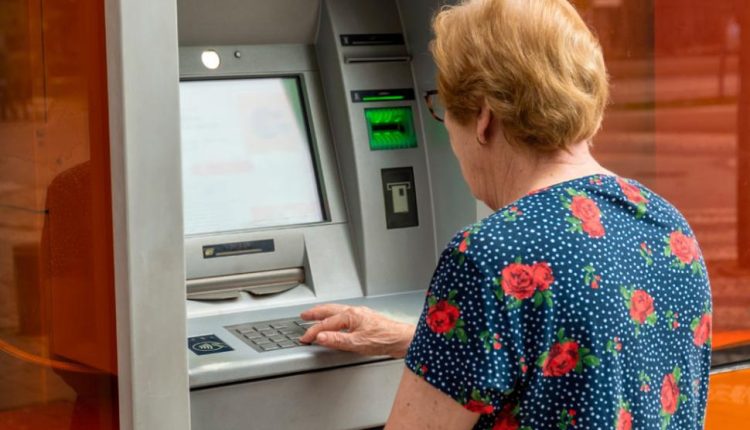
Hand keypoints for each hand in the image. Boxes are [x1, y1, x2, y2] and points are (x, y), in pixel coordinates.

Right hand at [299, 304, 415, 357]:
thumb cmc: (384, 339)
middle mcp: (354, 311)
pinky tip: (336, 321)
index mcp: (350, 315)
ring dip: (324, 313)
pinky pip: (344, 314)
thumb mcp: (357, 343)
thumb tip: (320, 337)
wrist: (401, 339)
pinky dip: (334, 316)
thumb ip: (336, 340)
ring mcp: (360, 314)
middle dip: (315, 313)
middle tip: (304, 316)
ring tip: (316, 316)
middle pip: (329, 310)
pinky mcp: (365, 319)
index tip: (304, 338)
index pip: (325, 324)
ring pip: (337, 311)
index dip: (313, 331)